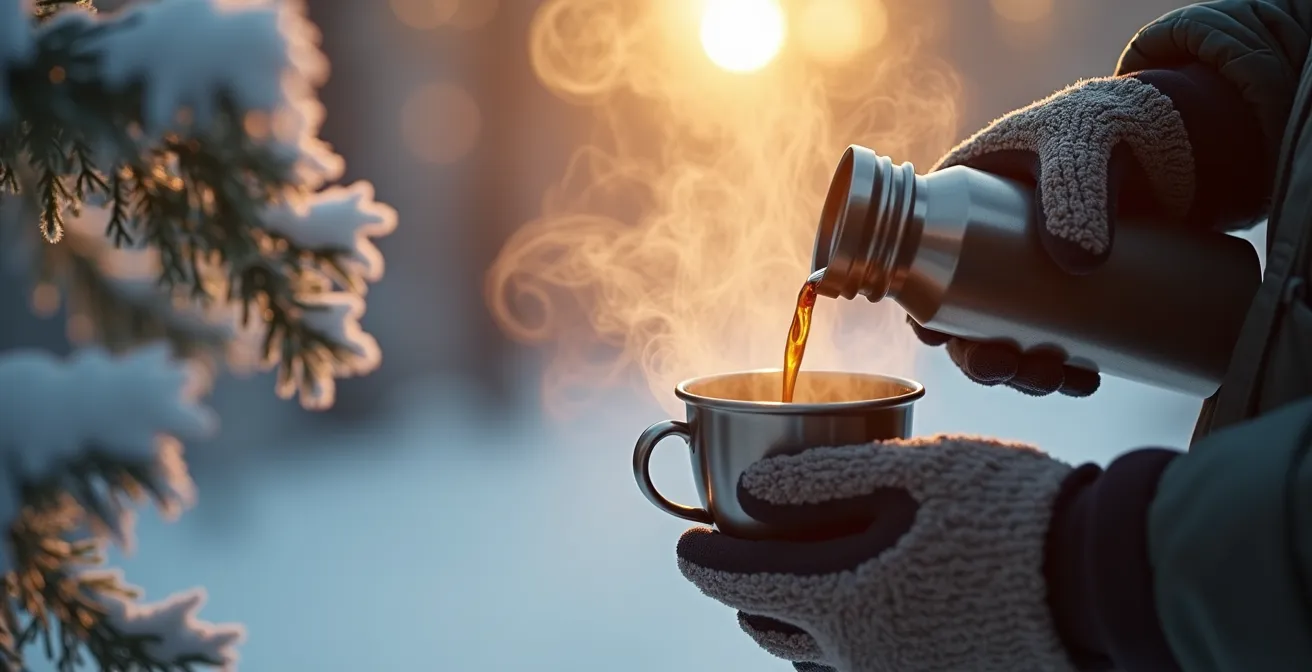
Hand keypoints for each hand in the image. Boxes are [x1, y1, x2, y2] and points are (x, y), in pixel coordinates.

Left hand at [676, 435, 1077, 671]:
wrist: (1103, 581)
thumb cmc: (1007, 512)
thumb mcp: (914, 472)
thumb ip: (825, 478)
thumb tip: (751, 487)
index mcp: (843, 598)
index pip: (738, 585)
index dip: (701, 563)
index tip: (686, 546)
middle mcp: (860, 655)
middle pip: (770, 628)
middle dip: (743, 595)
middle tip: (743, 560)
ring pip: (814, 657)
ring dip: (789, 624)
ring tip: (794, 589)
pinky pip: (864, 670)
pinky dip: (841, 645)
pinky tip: (863, 615)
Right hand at [914, 75, 1194, 395]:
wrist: (1181, 133)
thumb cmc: (1107, 119)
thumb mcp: (1080, 142)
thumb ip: (1076, 189)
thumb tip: (1080, 264)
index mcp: (967, 201)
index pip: (925, 263)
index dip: (923, 308)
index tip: (940, 339)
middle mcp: (993, 245)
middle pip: (966, 315)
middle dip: (979, 356)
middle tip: (1007, 366)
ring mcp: (1037, 271)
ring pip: (1013, 334)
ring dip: (1022, 371)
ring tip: (1056, 379)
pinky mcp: (1080, 289)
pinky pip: (1061, 337)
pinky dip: (1068, 365)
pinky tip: (1086, 380)